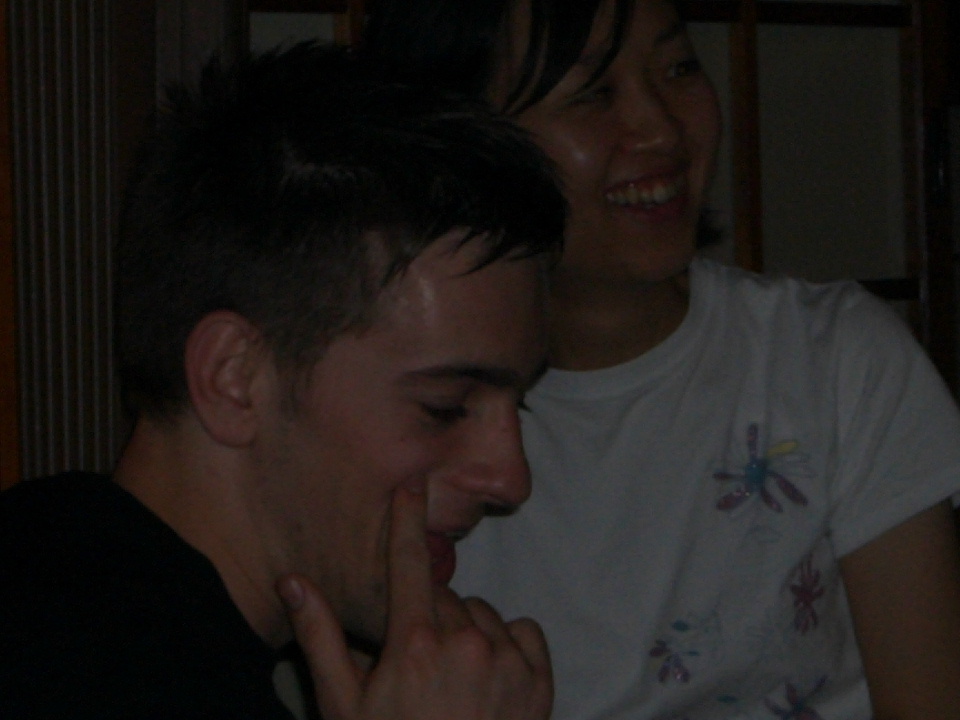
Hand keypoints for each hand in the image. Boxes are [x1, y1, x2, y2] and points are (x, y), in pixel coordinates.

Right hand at [276, 486, 552, 719]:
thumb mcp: (344, 706)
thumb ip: (322, 637)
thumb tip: (295, 581)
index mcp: (414, 643)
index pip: (407, 564)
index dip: (406, 521)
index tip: (412, 487)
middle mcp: (465, 642)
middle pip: (444, 598)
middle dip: (428, 618)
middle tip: (416, 664)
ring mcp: (506, 661)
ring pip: (482, 615)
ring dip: (467, 633)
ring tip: (452, 681)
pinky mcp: (539, 680)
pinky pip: (523, 632)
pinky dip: (507, 644)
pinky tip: (489, 677)